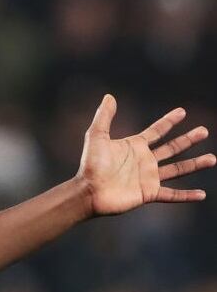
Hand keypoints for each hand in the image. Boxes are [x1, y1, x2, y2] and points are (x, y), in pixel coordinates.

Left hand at [78, 94, 214, 215]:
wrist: (88, 191)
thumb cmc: (90, 165)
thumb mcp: (96, 136)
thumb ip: (104, 116)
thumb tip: (109, 96)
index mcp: (134, 146)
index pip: (157, 131)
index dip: (169, 121)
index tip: (182, 111)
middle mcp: (144, 161)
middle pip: (172, 148)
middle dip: (188, 139)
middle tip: (204, 131)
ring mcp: (148, 177)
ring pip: (177, 169)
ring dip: (195, 164)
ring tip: (213, 158)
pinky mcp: (149, 193)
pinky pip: (172, 194)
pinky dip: (187, 195)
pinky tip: (202, 194)